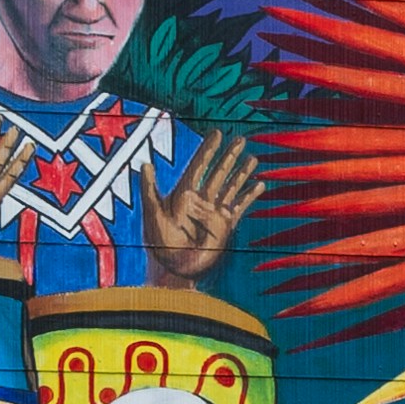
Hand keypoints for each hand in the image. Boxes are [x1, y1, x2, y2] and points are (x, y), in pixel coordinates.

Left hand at [145, 128, 261, 284]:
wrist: (176, 270)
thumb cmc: (161, 245)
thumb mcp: (153, 216)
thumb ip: (149, 190)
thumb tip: (145, 164)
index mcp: (184, 194)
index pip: (199, 166)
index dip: (208, 149)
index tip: (217, 133)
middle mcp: (201, 200)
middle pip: (218, 173)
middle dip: (229, 156)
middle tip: (241, 139)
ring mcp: (214, 213)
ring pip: (231, 187)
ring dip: (242, 173)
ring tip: (253, 158)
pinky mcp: (225, 226)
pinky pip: (240, 207)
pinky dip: (249, 196)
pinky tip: (260, 186)